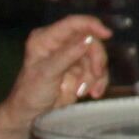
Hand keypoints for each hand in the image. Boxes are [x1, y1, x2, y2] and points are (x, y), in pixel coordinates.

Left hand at [0, 15, 113, 135]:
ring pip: (96, 58)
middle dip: (95, 60)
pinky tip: (92, 93)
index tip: (107, 34)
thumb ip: (67, 55)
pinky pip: (98, 71)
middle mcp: (61, 44)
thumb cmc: (31, 92)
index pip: (72, 23)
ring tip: (85, 91)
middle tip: (96, 74)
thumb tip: (88, 39)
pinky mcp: (80, 71)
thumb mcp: (47, 73)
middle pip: (90, 41)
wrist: (31, 115)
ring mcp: (72, 57)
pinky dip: (98, 82)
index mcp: (47, 38)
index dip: (91, 25)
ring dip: (95, 76)